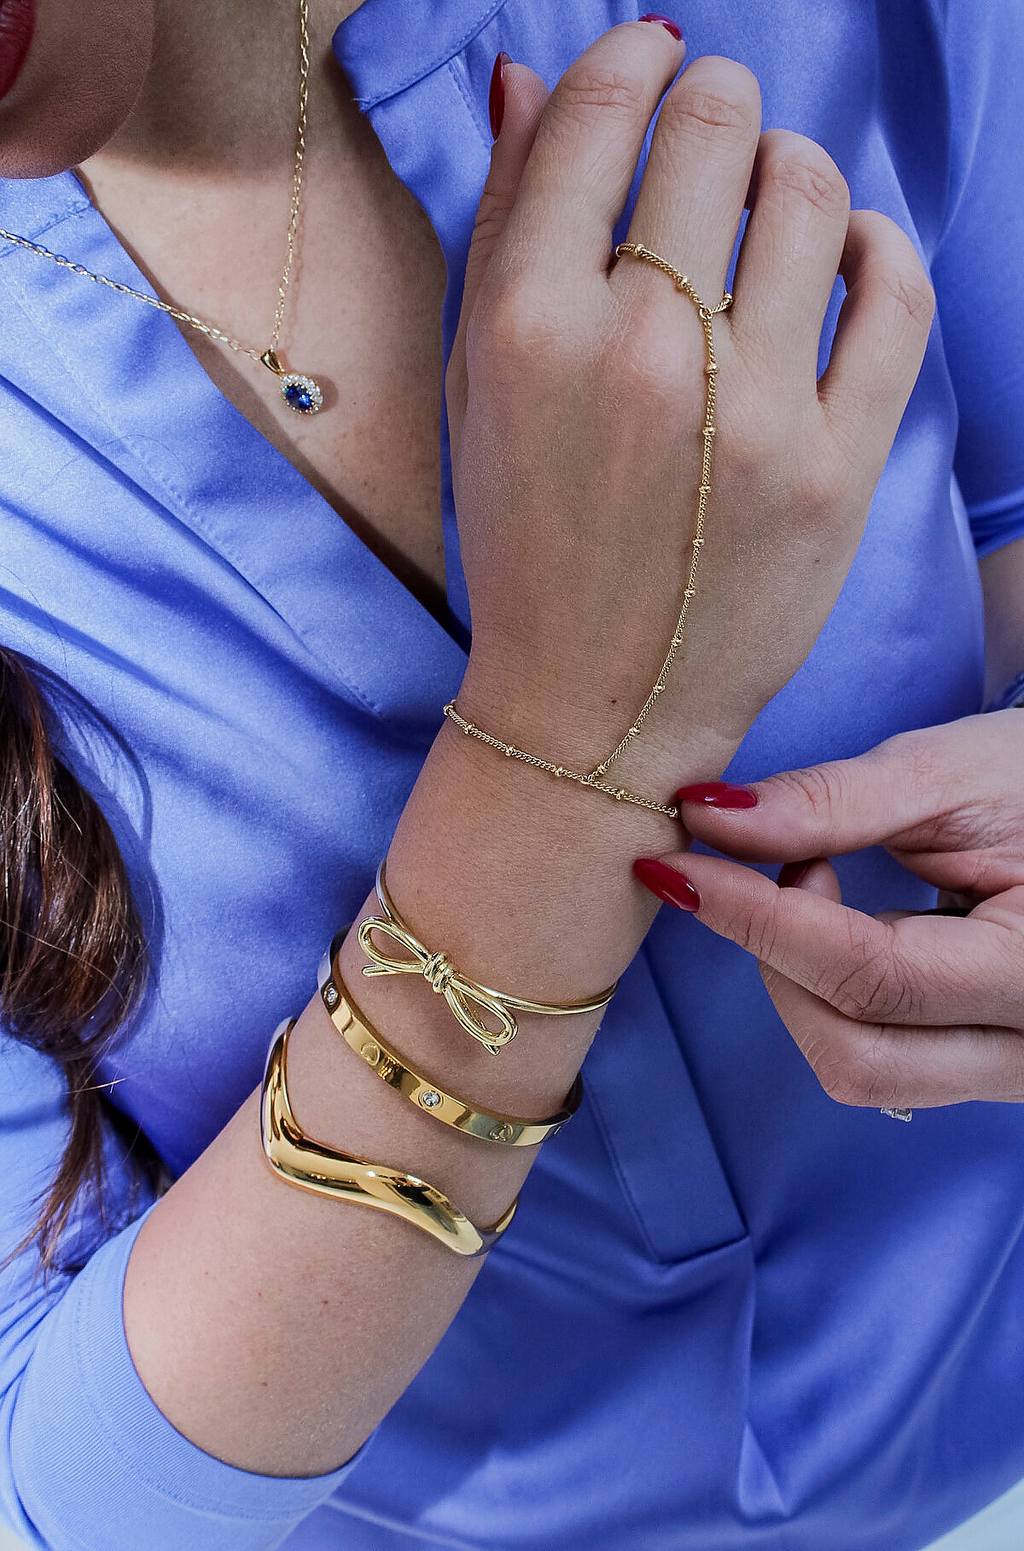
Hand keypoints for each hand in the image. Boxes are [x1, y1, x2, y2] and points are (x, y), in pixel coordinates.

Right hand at [445, 22, 934, 789]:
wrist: (594, 705)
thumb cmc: (523, 544)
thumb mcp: (475, 385)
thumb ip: (500, 226)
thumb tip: (531, 73)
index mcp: (528, 324)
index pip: (604, 111)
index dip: (635, 58)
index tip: (653, 60)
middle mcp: (640, 351)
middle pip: (714, 124)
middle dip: (714, 104)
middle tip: (712, 140)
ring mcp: (750, 411)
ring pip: (812, 190)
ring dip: (792, 166)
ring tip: (771, 200)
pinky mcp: (837, 466)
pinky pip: (894, 289)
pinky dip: (878, 242)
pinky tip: (847, 252)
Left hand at [636, 712, 1023, 1106]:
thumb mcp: (949, 770)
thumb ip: (830, 801)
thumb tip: (706, 819)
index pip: (869, 975)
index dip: (757, 920)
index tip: (676, 867)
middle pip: (853, 1050)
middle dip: (782, 959)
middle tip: (798, 862)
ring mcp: (1010, 1068)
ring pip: (857, 1068)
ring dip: (804, 980)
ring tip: (827, 887)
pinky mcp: (980, 1064)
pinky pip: (878, 1058)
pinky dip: (831, 995)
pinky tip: (849, 926)